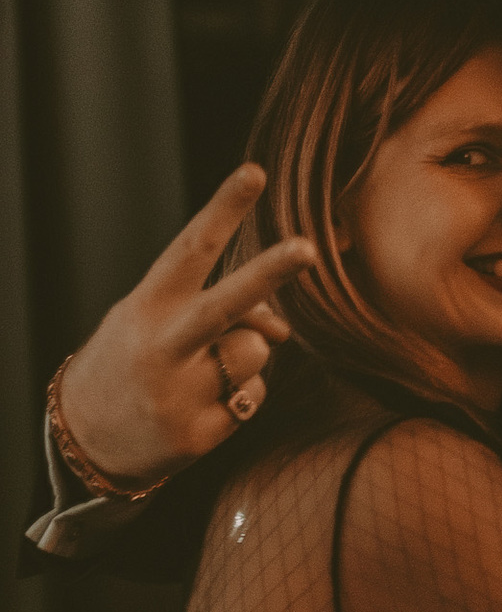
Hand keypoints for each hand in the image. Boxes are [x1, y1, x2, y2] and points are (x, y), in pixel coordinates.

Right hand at [58, 165, 316, 485]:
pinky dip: (239, 397)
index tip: (254, 173)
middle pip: (227, 302)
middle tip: (308, 248)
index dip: (224, 209)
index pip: (192, 248)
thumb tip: (282, 330)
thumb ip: (217, 310)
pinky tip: (200, 405)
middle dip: (270, 272)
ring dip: (247, 356)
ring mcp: (180, 392)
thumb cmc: (134, 361)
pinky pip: (253, 397)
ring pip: (256, 351)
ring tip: (205, 371)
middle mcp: (163, 345)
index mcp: (149, 305)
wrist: (83, 438)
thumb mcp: (156, 322)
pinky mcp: (198, 434)